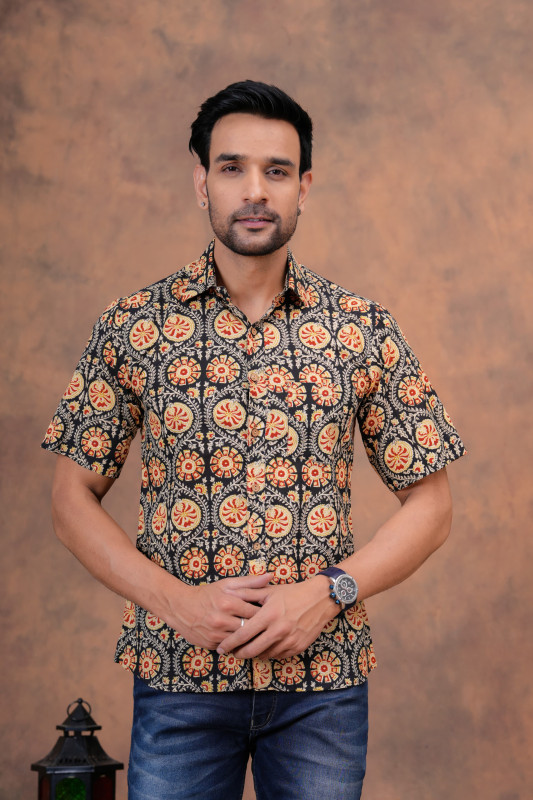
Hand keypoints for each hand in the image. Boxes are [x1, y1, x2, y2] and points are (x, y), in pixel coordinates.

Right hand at [169, 572, 271, 649]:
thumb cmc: (207, 594)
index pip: (256, 612)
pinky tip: (241, 639)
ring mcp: (216, 634)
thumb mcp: (227, 584)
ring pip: (241, 640)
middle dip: (259, 626)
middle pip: (250, 627)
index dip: (265, 613)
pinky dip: (236, 643)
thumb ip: (250, 582)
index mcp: (229, 603)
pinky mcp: (211, 644)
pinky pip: (230, 646)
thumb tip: (270, 576)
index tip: (270, 612)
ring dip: (248, 637)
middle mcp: (222, 620)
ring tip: (256, 633)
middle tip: (267, 624)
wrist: (180, 607)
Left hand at [217, 575, 337, 659]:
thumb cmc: (293, 593)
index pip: (243, 634)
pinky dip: (270, 653)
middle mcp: (278, 630)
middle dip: (239, 654)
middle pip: (252, 650)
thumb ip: (250, 594)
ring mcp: (289, 641)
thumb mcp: (270, 591)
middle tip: (232, 653)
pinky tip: (266, 647)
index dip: (230, 643)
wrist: (320, 599)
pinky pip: (278, 655)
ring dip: (255, 653)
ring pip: (265, 655)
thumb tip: (231, 595)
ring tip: (248, 649)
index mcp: (268, 615)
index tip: (221, 648)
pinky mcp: (297, 647)